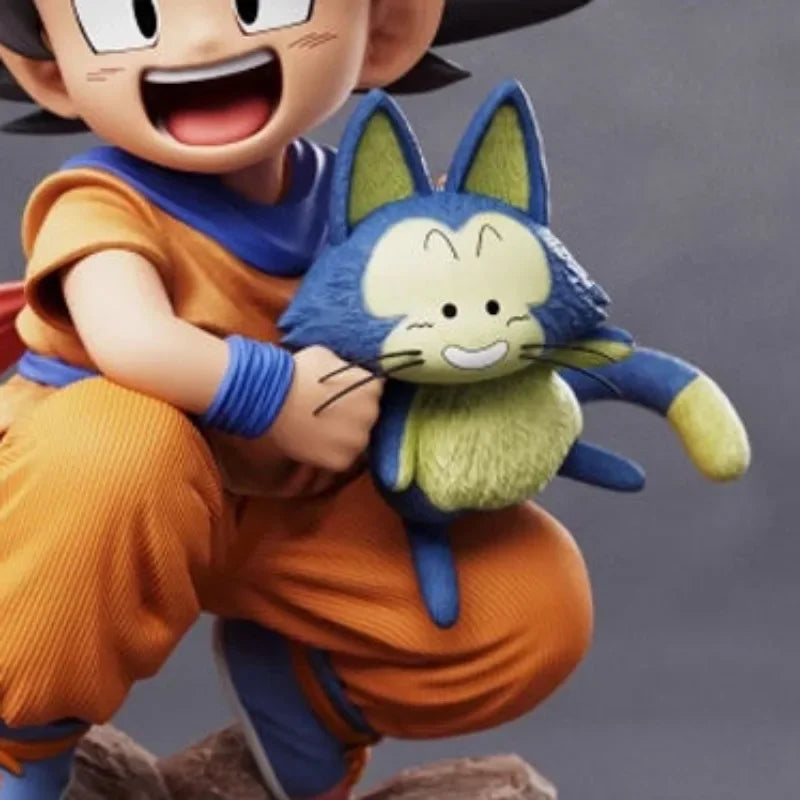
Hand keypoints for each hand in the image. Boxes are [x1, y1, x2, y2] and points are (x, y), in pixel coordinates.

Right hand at [267, 346, 383, 470]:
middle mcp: (371, 414)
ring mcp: (358, 440)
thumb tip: (349, 373)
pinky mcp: (342, 460)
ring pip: (356, 439)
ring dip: (343, 435)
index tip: (340, 394)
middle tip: (328, 411)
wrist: (270, 398)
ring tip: (319, 428)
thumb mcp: (327, 356)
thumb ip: (346, 368)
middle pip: (367, 416)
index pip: (374, 391)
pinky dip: (330, 452)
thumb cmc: (297, 371)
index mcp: (372, 386)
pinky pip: (342, 458)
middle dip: (352, 414)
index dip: (356, 393)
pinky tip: (314, 441)